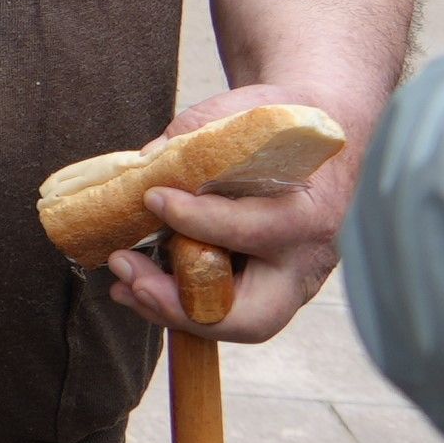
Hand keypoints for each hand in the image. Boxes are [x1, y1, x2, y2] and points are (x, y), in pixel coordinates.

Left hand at [102, 82, 355, 343]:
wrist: (321, 137)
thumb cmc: (278, 126)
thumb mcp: (242, 118)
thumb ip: (192, 140)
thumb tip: (138, 167)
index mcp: (306, 213)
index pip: (251, 231)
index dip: (195, 219)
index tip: (151, 198)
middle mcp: (304, 261)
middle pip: (253, 315)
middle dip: (183, 305)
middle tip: (130, 275)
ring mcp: (290, 284)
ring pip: (235, 324)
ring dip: (169, 310)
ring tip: (121, 282)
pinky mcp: (270, 290)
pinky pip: (224, 310)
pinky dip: (177, 303)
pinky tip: (135, 285)